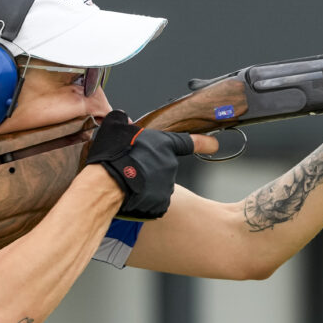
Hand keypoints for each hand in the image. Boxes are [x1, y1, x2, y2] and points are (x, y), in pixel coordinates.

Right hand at [85, 110, 199, 219]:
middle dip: (148, 169)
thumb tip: (121, 119)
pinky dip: (142, 201)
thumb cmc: (112, 154)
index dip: (203, 143)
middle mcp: (170, 165)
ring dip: (144, 185)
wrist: (109, 182)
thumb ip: (122, 122)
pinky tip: (129, 195)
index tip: (213, 144)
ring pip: (156, 186)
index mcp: (164, 145)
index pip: (189, 142)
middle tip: (129, 169)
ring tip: (125, 182)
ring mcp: (168, 186)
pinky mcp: (161, 204)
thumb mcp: (115, 128)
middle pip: (162, 168)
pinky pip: (152, 202)